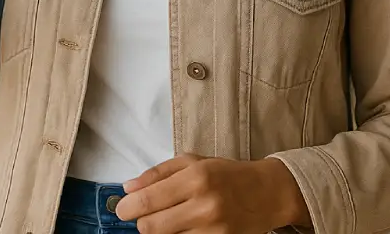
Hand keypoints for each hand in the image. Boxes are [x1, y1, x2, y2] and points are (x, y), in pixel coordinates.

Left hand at [114, 153, 309, 232]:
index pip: (148, 201)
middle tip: (144, 215)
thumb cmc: (227, 174)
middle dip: (141, 222)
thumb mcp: (193, 162)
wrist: (267, 193)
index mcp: (196, 178)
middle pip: (151, 227)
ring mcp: (213, 230)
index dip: (127, 208)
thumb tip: (128, 187)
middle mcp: (204, 206)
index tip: (122, 208)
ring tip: (169, 218)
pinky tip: (182, 227)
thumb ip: (157, 173)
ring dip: (160, 231)